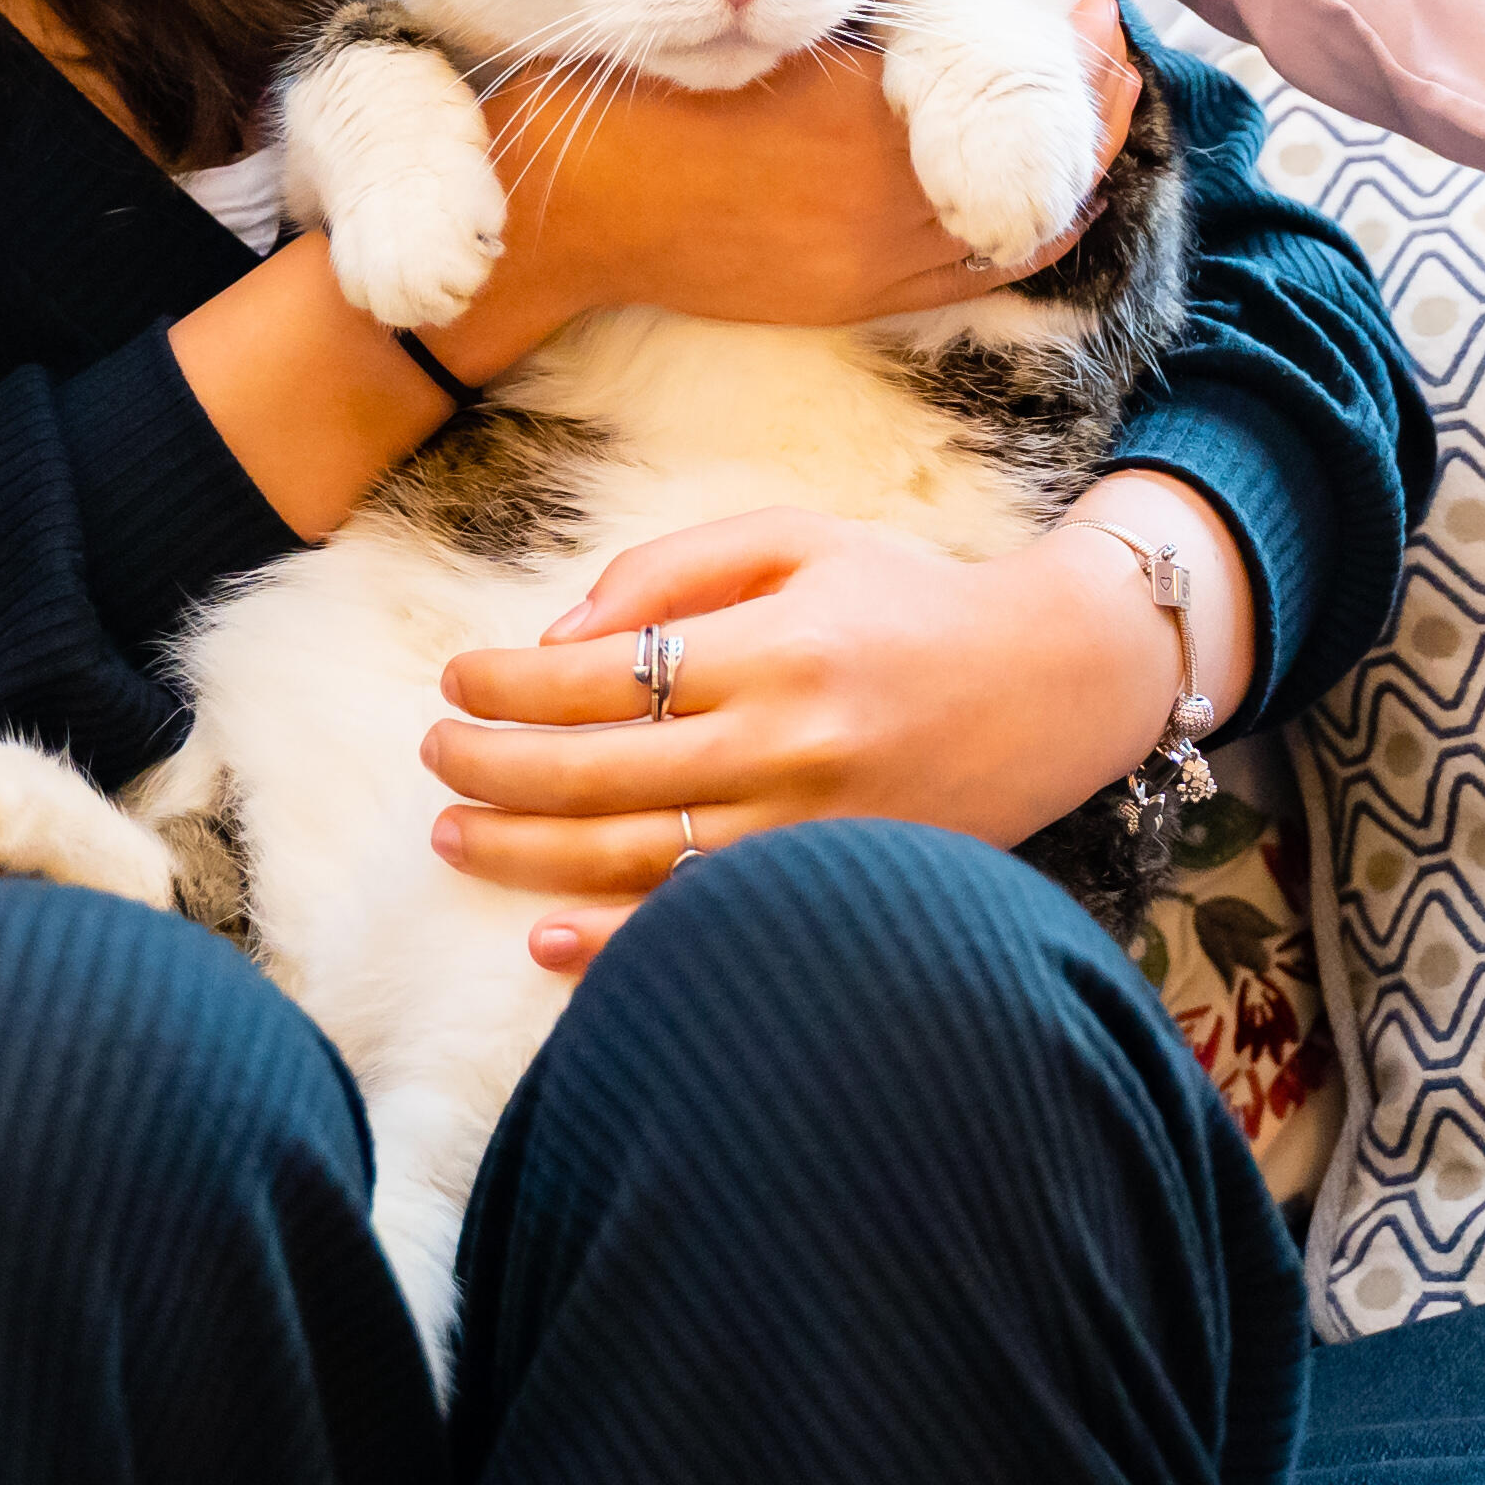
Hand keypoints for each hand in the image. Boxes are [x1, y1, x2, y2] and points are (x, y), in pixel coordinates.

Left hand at [419, 505, 1180, 965]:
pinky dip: (615, 945)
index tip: (452, 680)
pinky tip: (545, 941)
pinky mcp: (829, 885)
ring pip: (631, 859)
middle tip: (433, 756)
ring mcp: (809, 829)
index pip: (599, 676)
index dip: (507, 684)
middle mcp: (789, 743)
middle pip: (596, 775)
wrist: (1050, 685)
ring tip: (454, 835)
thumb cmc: (908, 599)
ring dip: (523, 854)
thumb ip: (674, 570)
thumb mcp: (799, 540)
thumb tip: (560, 635)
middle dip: (490, 769)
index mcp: (775, 646)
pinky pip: (701, 924)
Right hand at [462, 0, 1140, 347]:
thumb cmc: (647, 105)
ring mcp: (872, 261)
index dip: (1063, 45)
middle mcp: (879, 201)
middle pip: (1032, 154)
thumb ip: (877, 0)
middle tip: (1107, 42)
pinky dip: (1029, 227)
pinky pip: (975, 272)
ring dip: (1073, 164)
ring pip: (1022, 222)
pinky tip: (1052, 189)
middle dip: (1090, 94)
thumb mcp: (759, 30)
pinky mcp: (854, 297)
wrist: (575, 217)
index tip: (1085, 0)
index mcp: (857, 122)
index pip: (1003, 84)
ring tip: (1101, 108)